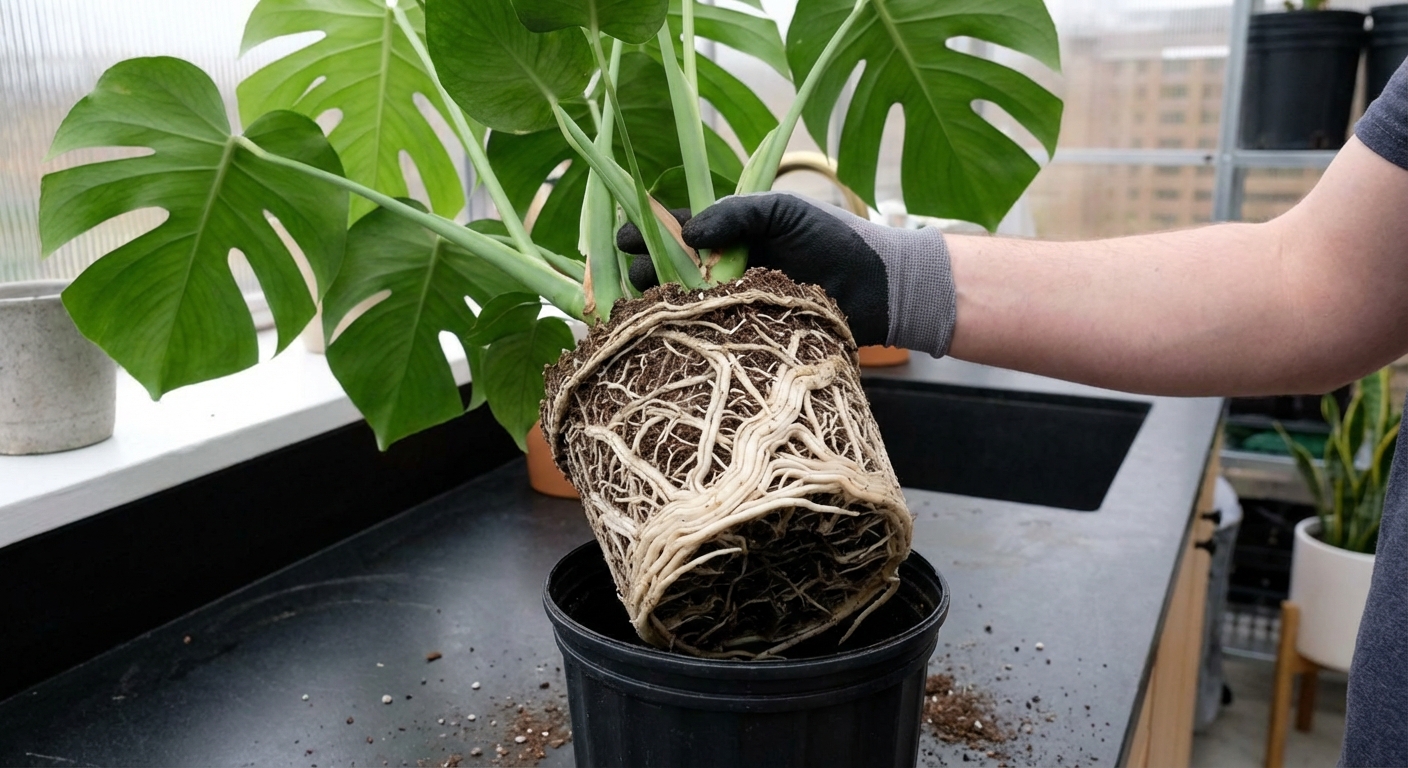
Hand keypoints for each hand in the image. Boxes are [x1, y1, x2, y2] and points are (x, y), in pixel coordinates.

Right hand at [617, 192, 955, 354]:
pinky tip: (668, 340)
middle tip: (631, 277)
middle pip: (670, 274)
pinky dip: (688, 339)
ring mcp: (736, 309)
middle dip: (645, 274)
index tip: (622, 239)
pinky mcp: (749, 340)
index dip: (647, 234)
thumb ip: (738, 213)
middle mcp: (727, 273)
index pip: (677, 233)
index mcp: (731, 236)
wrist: (882, 287)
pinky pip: (711, 340)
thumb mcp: (784, 211)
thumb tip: (689, 234)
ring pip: (684, 310)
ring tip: (640, 310)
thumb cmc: (836, 239)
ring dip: (660, 310)